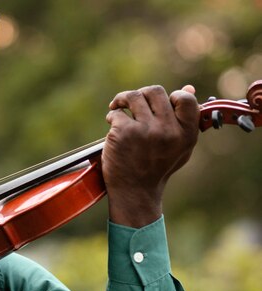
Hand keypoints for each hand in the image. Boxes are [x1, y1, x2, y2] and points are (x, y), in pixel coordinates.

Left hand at [104, 85, 198, 226]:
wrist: (134, 191)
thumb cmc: (157, 168)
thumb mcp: (180, 147)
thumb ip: (186, 120)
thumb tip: (188, 88)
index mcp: (186, 134)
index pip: (185, 99)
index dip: (172, 95)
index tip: (159, 104)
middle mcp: (167, 130)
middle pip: (155, 91)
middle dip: (142, 95)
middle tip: (133, 104)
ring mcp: (145, 130)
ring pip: (133, 96)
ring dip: (123, 99)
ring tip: (118, 106)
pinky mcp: (124, 132)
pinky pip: (117, 113)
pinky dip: (113, 115)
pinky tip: (113, 125)